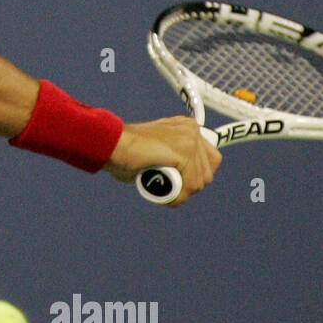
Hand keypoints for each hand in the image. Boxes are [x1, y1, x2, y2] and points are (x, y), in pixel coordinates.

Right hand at [103, 116, 220, 203]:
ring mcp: (189, 140)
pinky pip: (188, 186)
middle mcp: (191, 130)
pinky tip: (160, 190)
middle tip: (165, 184)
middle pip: (207, 173)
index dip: (195, 175)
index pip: (210, 159)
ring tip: (158, 184)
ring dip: (179, 191)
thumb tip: (179, 180)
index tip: (180, 181)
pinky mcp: (184, 152)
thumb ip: (172, 160)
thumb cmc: (124, 151)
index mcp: (187, 127)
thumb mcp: (156, 152)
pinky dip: (174, 195)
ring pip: (198, 182)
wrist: (111, 144)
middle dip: (188, 185)